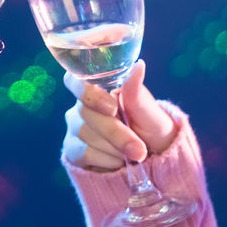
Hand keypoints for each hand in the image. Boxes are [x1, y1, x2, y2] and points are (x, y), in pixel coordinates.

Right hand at [61, 60, 177, 171]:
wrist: (153, 161)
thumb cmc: (152, 130)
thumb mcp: (150, 113)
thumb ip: (137, 93)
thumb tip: (138, 65)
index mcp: (99, 89)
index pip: (75, 81)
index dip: (88, 93)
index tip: (112, 108)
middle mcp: (81, 106)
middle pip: (85, 113)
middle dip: (116, 134)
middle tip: (139, 149)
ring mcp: (75, 128)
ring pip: (86, 135)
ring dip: (115, 149)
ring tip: (133, 154)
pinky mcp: (73, 151)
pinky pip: (82, 154)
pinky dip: (106, 161)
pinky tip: (118, 161)